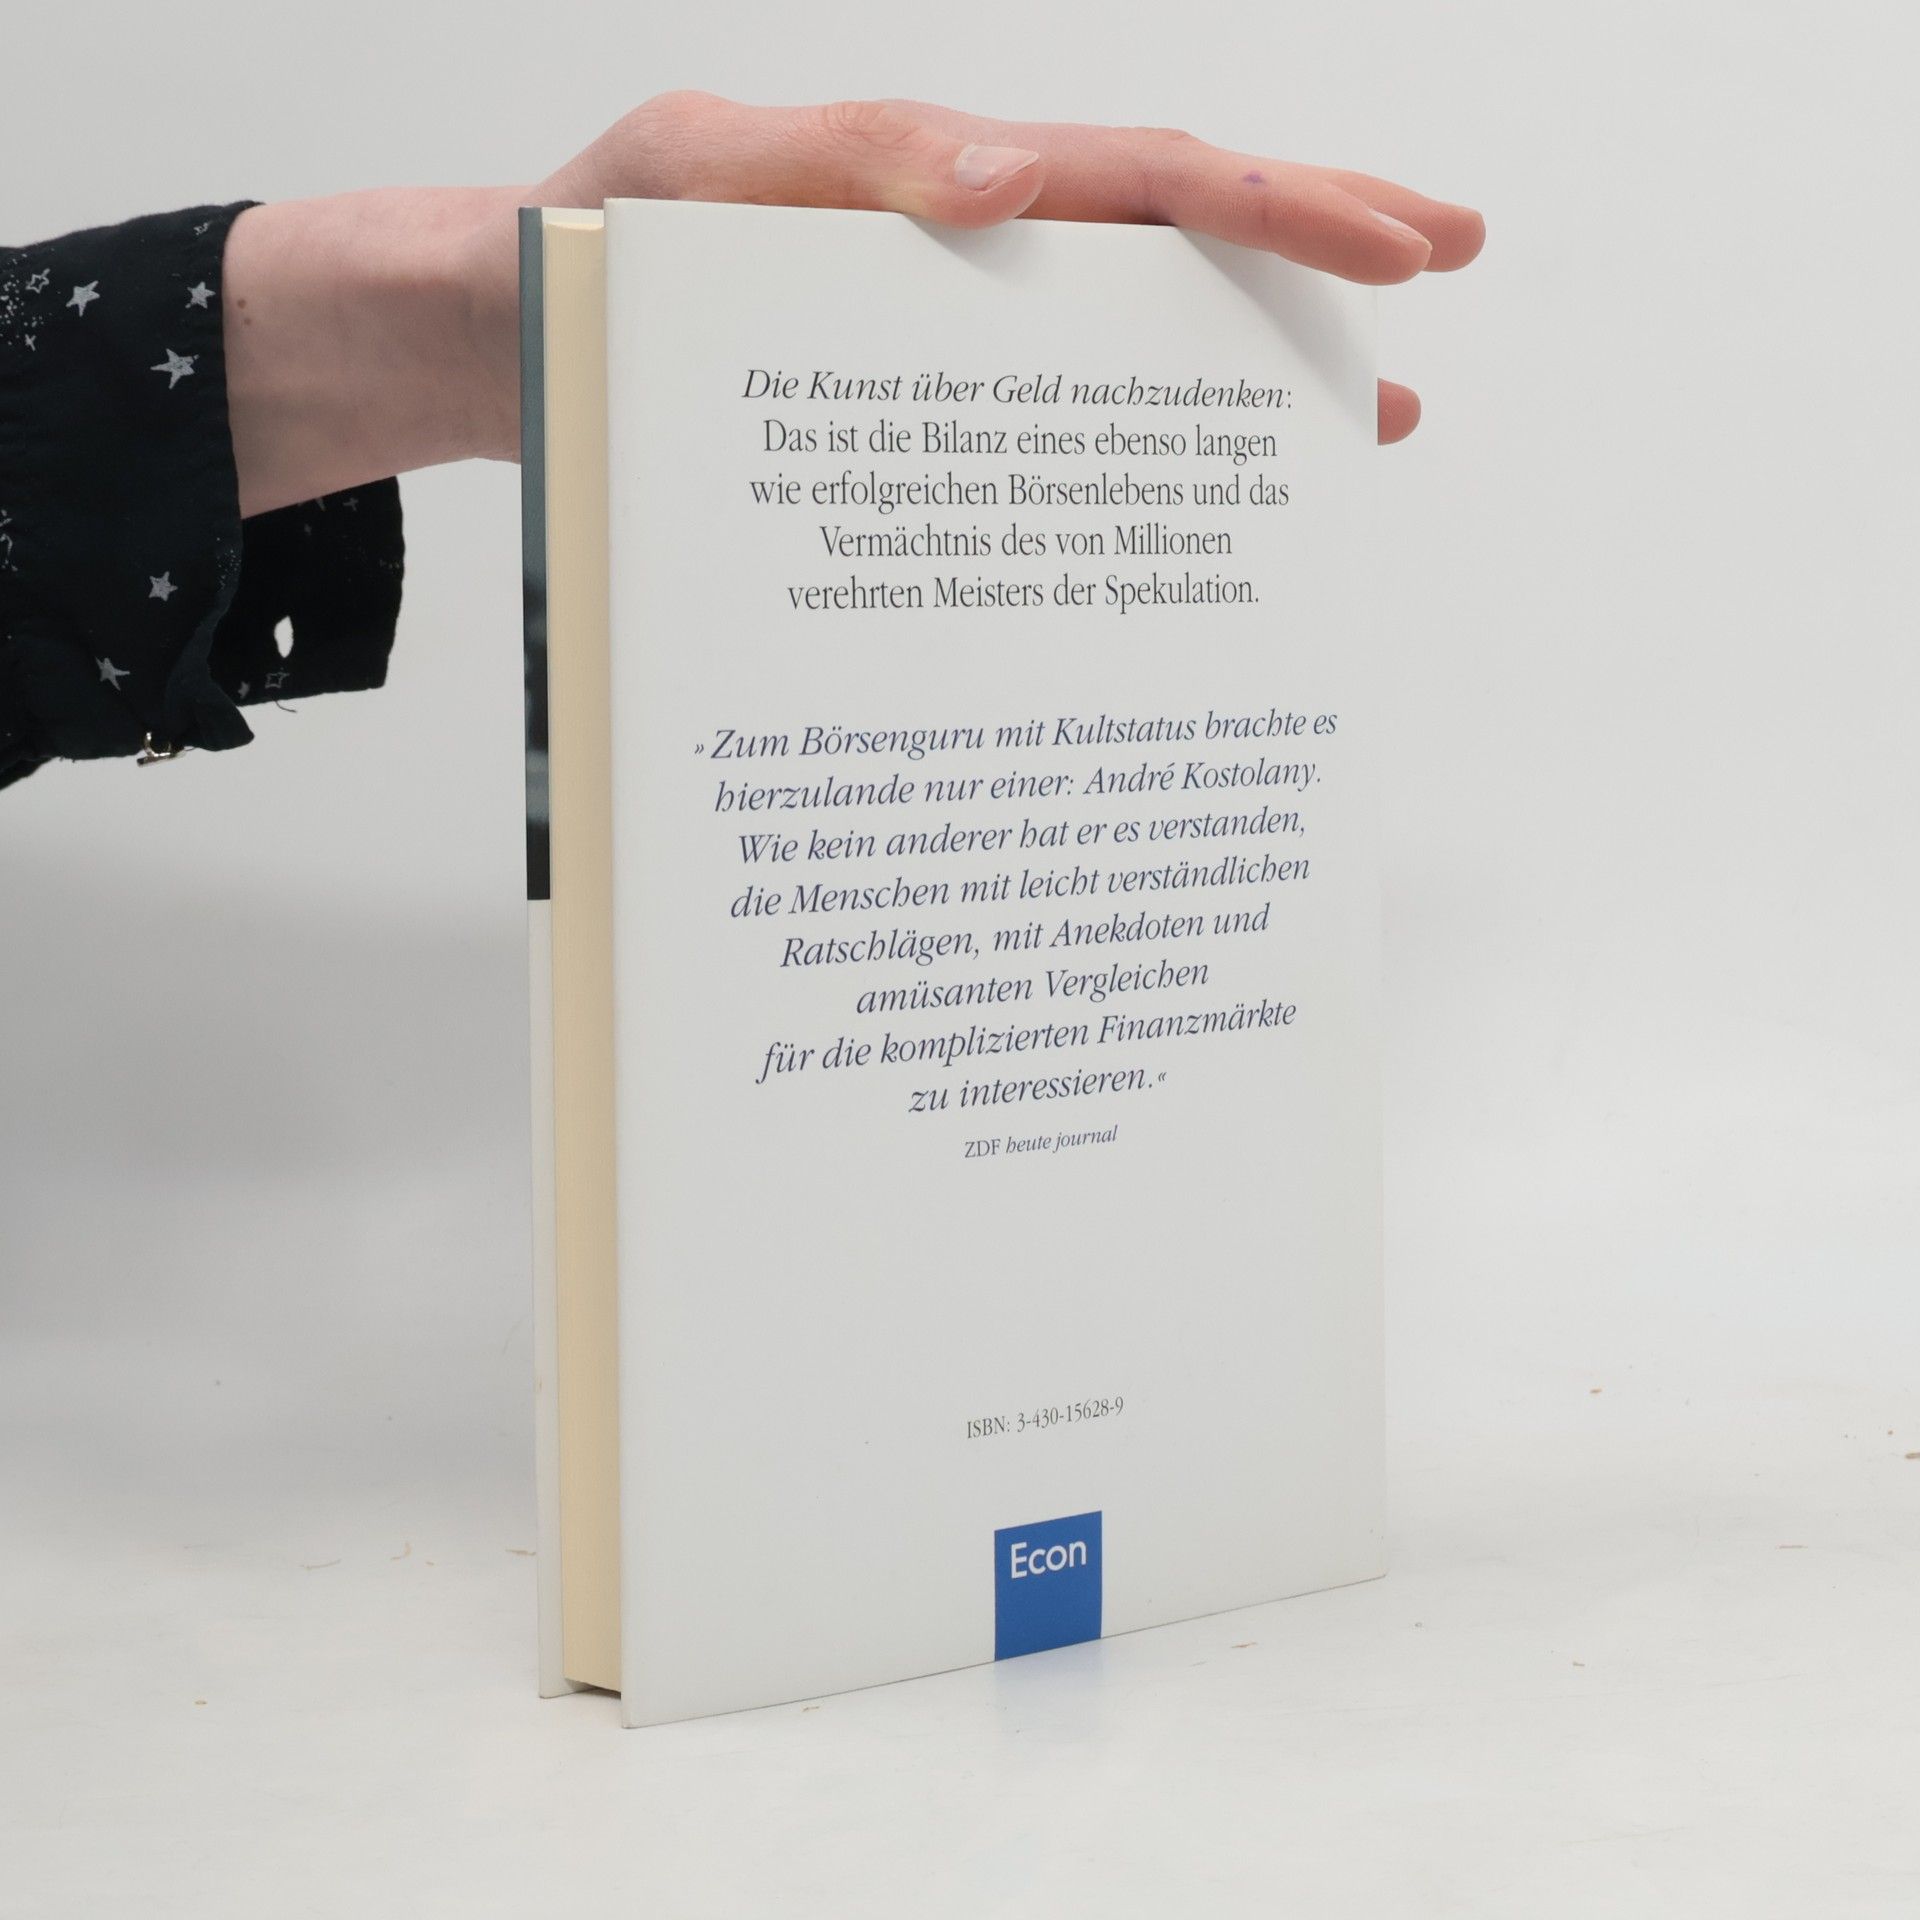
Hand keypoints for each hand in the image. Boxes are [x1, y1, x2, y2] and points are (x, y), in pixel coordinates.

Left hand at [538, 95, 1483, 447]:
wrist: (497, 342)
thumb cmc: (580, 254)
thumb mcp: (687, 182)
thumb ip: (832, 164)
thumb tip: (1007, 175)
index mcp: (934, 183)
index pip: (1142, 175)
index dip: (1278, 206)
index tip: (1397, 244)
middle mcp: (964, 255)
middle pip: (1168, 237)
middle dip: (1317, 241)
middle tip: (1449, 259)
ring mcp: (946, 337)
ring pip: (1123, 337)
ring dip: (1247, 362)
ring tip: (1369, 408)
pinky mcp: (909, 417)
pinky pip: (1038, 427)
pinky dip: (1122, 457)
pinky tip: (1183, 508)